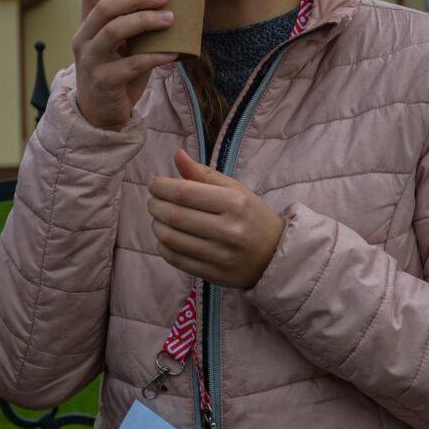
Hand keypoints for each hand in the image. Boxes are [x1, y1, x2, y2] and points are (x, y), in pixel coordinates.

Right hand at [71, 0, 180, 129]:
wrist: (100, 115)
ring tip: (170, 18)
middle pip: (105, 8)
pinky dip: (155, 56)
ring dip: (145, 21)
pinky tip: (174, 53)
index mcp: (88, 24)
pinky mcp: (105, 81)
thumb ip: (134, 25)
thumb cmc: (116, 72)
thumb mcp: (121, 45)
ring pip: (114, 32)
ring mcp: (91, 61)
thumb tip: (174, 0)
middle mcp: (84, 39)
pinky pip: (132, 64)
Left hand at [147, 150, 284, 288]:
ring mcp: (220, 255)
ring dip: (156, 225)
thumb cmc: (251, 216)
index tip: (155, 184)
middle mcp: (228, 230)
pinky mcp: (213, 274)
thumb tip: (177, 155)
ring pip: (171, 239)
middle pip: (175, 215)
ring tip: (158, 218)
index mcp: (234, 203)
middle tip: (154, 201)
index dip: (162, 187)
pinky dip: (163, 246)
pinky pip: (176, 259)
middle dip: (156, 205)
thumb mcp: (235, 190)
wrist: (275, 255)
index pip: (185, 192)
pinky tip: (166, 237)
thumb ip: (204, 174)